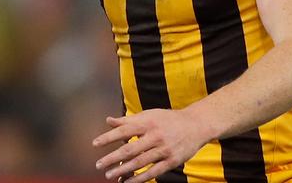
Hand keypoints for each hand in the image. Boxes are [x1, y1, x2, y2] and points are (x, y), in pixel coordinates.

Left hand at [93, 109, 208, 182]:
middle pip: (130, 149)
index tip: (95, 144)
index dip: (109, 137)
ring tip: (109, 175)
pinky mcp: (172, 161)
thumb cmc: (168, 119)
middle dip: (113, 158)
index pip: (124, 130)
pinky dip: (139, 179)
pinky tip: (127, 182)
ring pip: (140, 162)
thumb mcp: (149, 115)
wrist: (196, 124)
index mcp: (148, 122)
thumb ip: (128, 120)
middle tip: (99, 165)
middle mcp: (155, 135)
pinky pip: (153, 172)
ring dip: (123, 170)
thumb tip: (108, 120)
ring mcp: (164, 149)